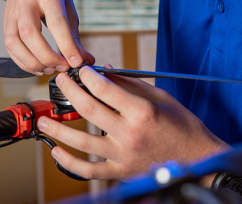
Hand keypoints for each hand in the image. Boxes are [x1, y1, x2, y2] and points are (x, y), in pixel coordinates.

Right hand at [3, 0, 93, 74]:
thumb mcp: (68, 7)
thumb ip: (75, 35)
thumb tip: (85, 60)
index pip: (56, 22)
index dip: (66, 45)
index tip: (76, 63)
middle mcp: (26, 0)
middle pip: (30, 34)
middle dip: (47, 57)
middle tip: (64, 67)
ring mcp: (11, 11)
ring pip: (14, 42)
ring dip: (33, 62)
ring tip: (51, 70)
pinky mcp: (4, 22)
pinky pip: (9, 47)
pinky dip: (23, 62)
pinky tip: (39, 67)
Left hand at [36, 65, 228, 179]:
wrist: (196, 157)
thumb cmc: (182, 125)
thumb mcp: (160, 98)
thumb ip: (130, 85)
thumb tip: (106, 72)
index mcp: (142, 112)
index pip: (105, 89)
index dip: (88, 76)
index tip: (82, 69)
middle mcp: (130, 134)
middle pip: (89, 110)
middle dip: (70, 92)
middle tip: (61, 82)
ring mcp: (124, 156)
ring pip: (82, 142)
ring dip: (59, 129)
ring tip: (45, 119)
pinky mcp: (121, 172)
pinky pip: (89, 171)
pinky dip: (69, 163)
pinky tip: (57, 152)